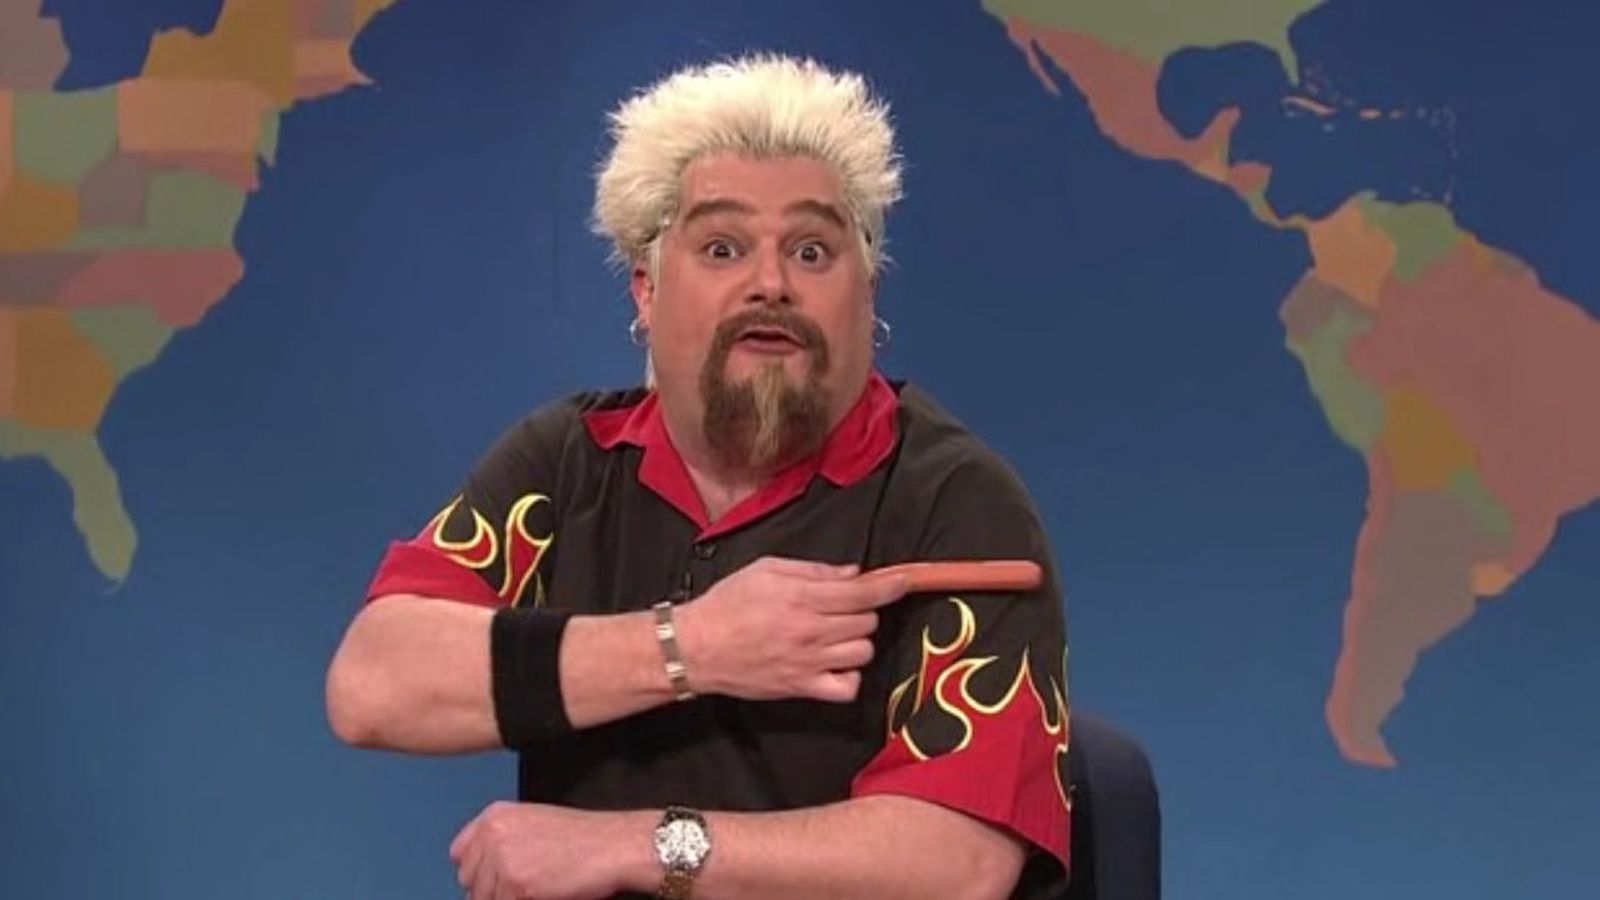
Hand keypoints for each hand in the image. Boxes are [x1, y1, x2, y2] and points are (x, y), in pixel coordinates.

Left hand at [449, 801, 647, 899]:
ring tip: (540, 888)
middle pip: (470, 882)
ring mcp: (502, 861)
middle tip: (526, 886)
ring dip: (508, 899)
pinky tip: (546, 893)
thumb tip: (479, 873)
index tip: (498, 879)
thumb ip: (501, 841)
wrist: (614, 846)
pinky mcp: (515, 886)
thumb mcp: (534, 824)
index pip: (460, 855)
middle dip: (493, 890)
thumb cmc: (584, 838)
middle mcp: (492, 835)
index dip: (480, 872)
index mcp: (495, 816)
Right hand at [674, 557, 909, 702]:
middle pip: (867, 622)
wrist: (697, 648)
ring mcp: (809, 663)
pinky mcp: (802, 688)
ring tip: (834, 635)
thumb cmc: (728, 604)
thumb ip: (813, 571)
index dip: (891, 586)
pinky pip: (847, 687)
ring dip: (856, 641)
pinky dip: (849, 676)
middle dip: (862, 611)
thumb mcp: (766, 570)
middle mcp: (810, 631)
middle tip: (841, 608)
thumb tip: (852, 574)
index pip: (863, 594)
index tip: (904, 580)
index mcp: (802, 598)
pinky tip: (834, 664)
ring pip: (862, 652)